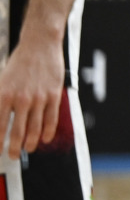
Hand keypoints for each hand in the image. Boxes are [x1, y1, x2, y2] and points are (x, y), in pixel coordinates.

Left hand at [0, 38, 64, 157]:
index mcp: (4, 95)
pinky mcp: (54, 95)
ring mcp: (39, 97)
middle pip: (17, 131)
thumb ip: (0, 102)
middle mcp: (21, 98)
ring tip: (28, 149)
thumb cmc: (19, 62)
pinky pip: (51, 118)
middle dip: (13, 147)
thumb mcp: (1, 81)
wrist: (40, 44)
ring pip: (35, 128)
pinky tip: (44, 138)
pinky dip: (48, 131)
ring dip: (30, 142)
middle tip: (12, 155)